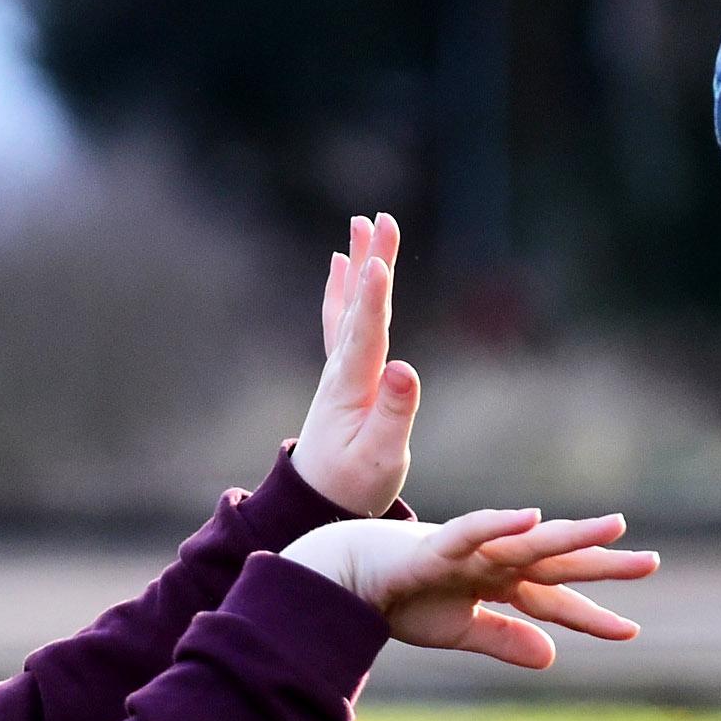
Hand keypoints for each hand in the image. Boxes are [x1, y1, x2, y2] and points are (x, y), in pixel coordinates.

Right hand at [281, 508, 658, 669]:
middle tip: (651, 562)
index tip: (631, 631)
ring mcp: (466, 551)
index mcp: (497, 583)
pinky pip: (470, 532)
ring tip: (613, 527)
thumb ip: (503, 639)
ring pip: (526, 542)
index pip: (554, 599)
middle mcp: (490, 562)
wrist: (337, 579)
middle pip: (554, 563)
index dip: (590, 616)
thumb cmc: (396, 599)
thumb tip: (551, 657)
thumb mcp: (457, 631)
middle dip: (601, 564)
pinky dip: (498, 524)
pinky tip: (531, 517)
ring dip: (568, 535)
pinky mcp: (432, 547)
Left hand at [292, 215, 419, 519]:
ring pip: (350, 305)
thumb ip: (394, 413)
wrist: (316, 500)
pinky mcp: (344, 373)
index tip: (377, 261)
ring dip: (359, 263)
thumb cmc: (353, 484)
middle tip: (380, 220)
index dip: (373, 298)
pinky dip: (344, 288)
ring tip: (362, 224)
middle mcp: (342, 369)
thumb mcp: (381, 458)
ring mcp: (340, 368)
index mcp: (353, 388)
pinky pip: (343, 318)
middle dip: (371, 261)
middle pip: (358, 305)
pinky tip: (344, 263)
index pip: (366, 334)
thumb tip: (404, 368)